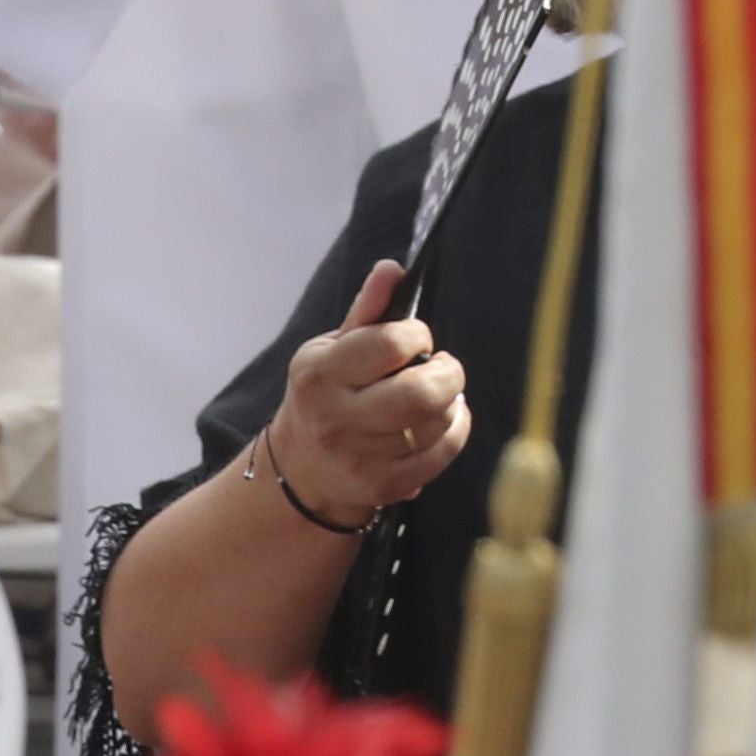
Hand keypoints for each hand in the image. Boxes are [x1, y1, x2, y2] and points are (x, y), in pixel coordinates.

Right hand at [259, 263, 468, 525]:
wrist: (300, 469)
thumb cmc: (327, 394)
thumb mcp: (333, 349)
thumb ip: (367, 311)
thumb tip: (392, 268)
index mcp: (320, 373)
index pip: (391, 344)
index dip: (418, 336)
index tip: (416, 340)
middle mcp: (334, 418)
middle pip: (419, 394)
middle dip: (449, 374)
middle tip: (443, 369)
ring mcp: (357, 458)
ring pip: (437, 423)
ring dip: (451, 403)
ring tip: (436, 397)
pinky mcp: (380, 487)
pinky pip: (441, 454)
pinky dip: (455, 432)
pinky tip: (442, 422)